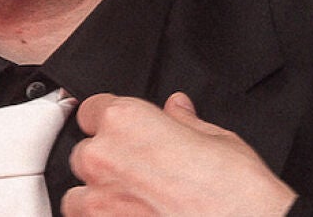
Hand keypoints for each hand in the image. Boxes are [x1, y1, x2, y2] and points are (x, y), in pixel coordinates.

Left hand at [63, 92, 296, 215]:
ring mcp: (98, 201)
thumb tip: (177, 109)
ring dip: (99, 198)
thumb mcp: (216, 138)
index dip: (109, 122)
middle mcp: (103, 157)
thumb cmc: (234, 188)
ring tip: (136, 204)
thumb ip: (183, 121)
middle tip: (141, 174)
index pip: (90, 109)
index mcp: (125, 121)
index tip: (122, 133)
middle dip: (107, 162)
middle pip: (83, 153)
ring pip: (77, 196)